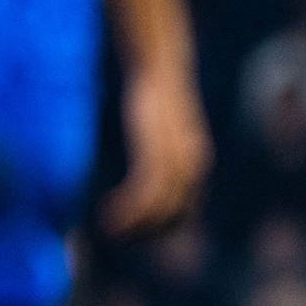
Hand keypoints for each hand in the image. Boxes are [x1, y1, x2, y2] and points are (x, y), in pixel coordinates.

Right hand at [102, 63, 210, 235]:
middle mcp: (194, 166)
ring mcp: (178, 160)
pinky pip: (146, 191)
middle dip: (146, 234)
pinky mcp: (158, 150)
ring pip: (161, 209)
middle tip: (117, 238)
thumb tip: (145, 176)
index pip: (185, 214)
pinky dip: (129, 210)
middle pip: (175, 218)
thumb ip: (158, 157)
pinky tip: (108, 215)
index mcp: (196, 166)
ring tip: (109, 231)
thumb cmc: (155, 100)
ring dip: (134, 226)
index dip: (159, 231)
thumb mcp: (160, 133)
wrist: (160, 67)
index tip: (132, 236)